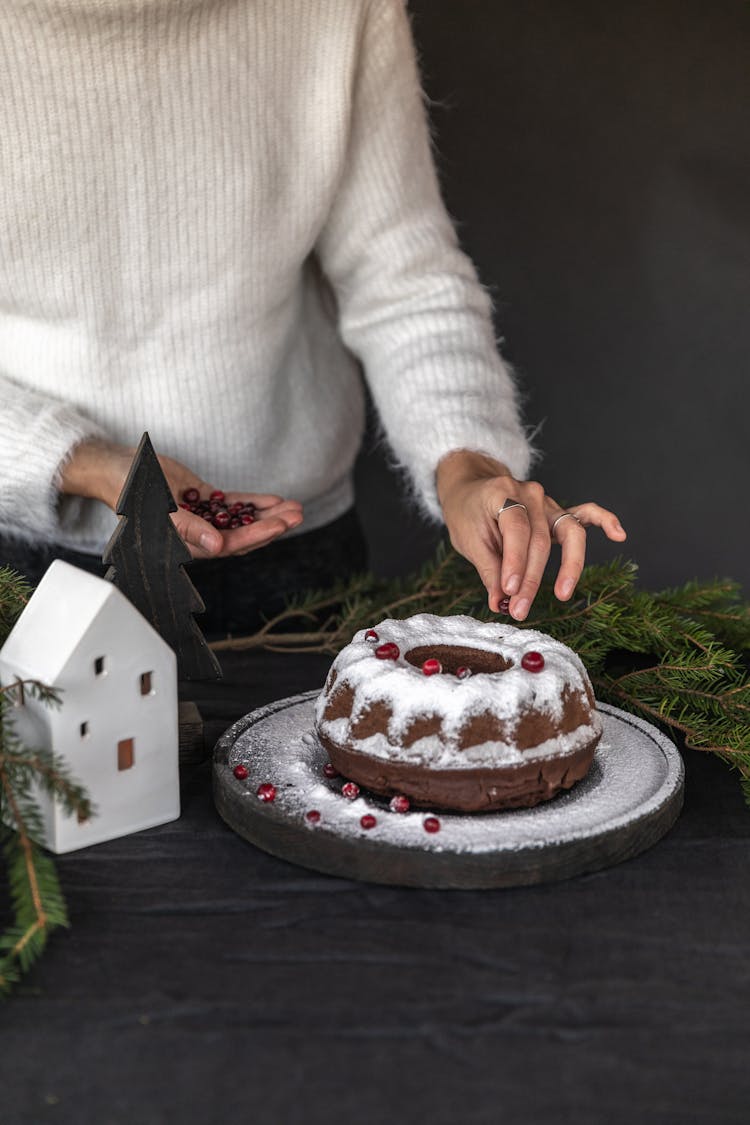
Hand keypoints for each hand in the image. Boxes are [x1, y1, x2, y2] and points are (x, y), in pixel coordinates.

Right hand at [59, 439, 302, 558]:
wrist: (118, 469)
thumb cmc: (132, 490)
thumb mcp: (158, 507)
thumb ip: (187, 528)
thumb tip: (218, 545)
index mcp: (188, 544)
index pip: (231, 544)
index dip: (258, 535)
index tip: (281, 524)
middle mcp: (199, 536)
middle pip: (243, 535)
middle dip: (272, 525)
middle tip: (298, 514)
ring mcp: (203, 518)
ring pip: (242, 520)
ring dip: (268, 514)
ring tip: (296, 507)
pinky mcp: (203, 502)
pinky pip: (233, 505)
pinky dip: (253, 503)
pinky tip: (274, 499)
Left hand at [436, 450, 625, 620]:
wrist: (471, 487)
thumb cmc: (468, 513)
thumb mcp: (468, 539)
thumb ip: (488, 568)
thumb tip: (500, 602)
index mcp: (503, 493)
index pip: (516, 531)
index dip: (514, 563)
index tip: (508, 592)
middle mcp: (531, 494)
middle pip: (539, 540)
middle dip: (531, 579)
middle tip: (519, 610)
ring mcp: (548, 502)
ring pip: (568, 532)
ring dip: (568, 566)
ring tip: (563, 594)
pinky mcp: (557, 512)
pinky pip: (586, 514)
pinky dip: (604, 521)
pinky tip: (618, 534)